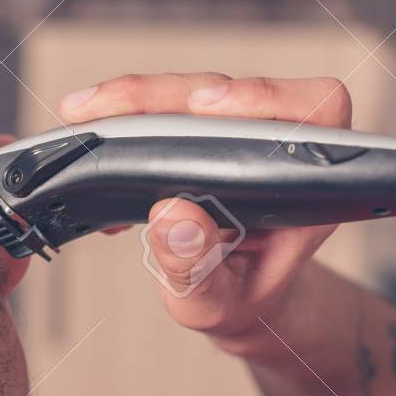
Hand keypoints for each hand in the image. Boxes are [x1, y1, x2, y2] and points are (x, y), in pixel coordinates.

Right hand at [58, 73, 351, 353]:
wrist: (234, 296)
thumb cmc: (239, 296)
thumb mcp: (215, 302)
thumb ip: (196, 269)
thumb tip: (172, 216)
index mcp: (304, 184)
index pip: (312, 109)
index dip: (263, 96)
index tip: (205, 108)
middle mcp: (275, 148)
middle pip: (225, 94)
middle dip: (157, 95)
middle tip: (99, 109)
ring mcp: (237, 136)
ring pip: (190, 93)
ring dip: (134, 99)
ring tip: (82, 115)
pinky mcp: (204, 133)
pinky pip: (169, 109)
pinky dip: (127, 117)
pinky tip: (94, 142)